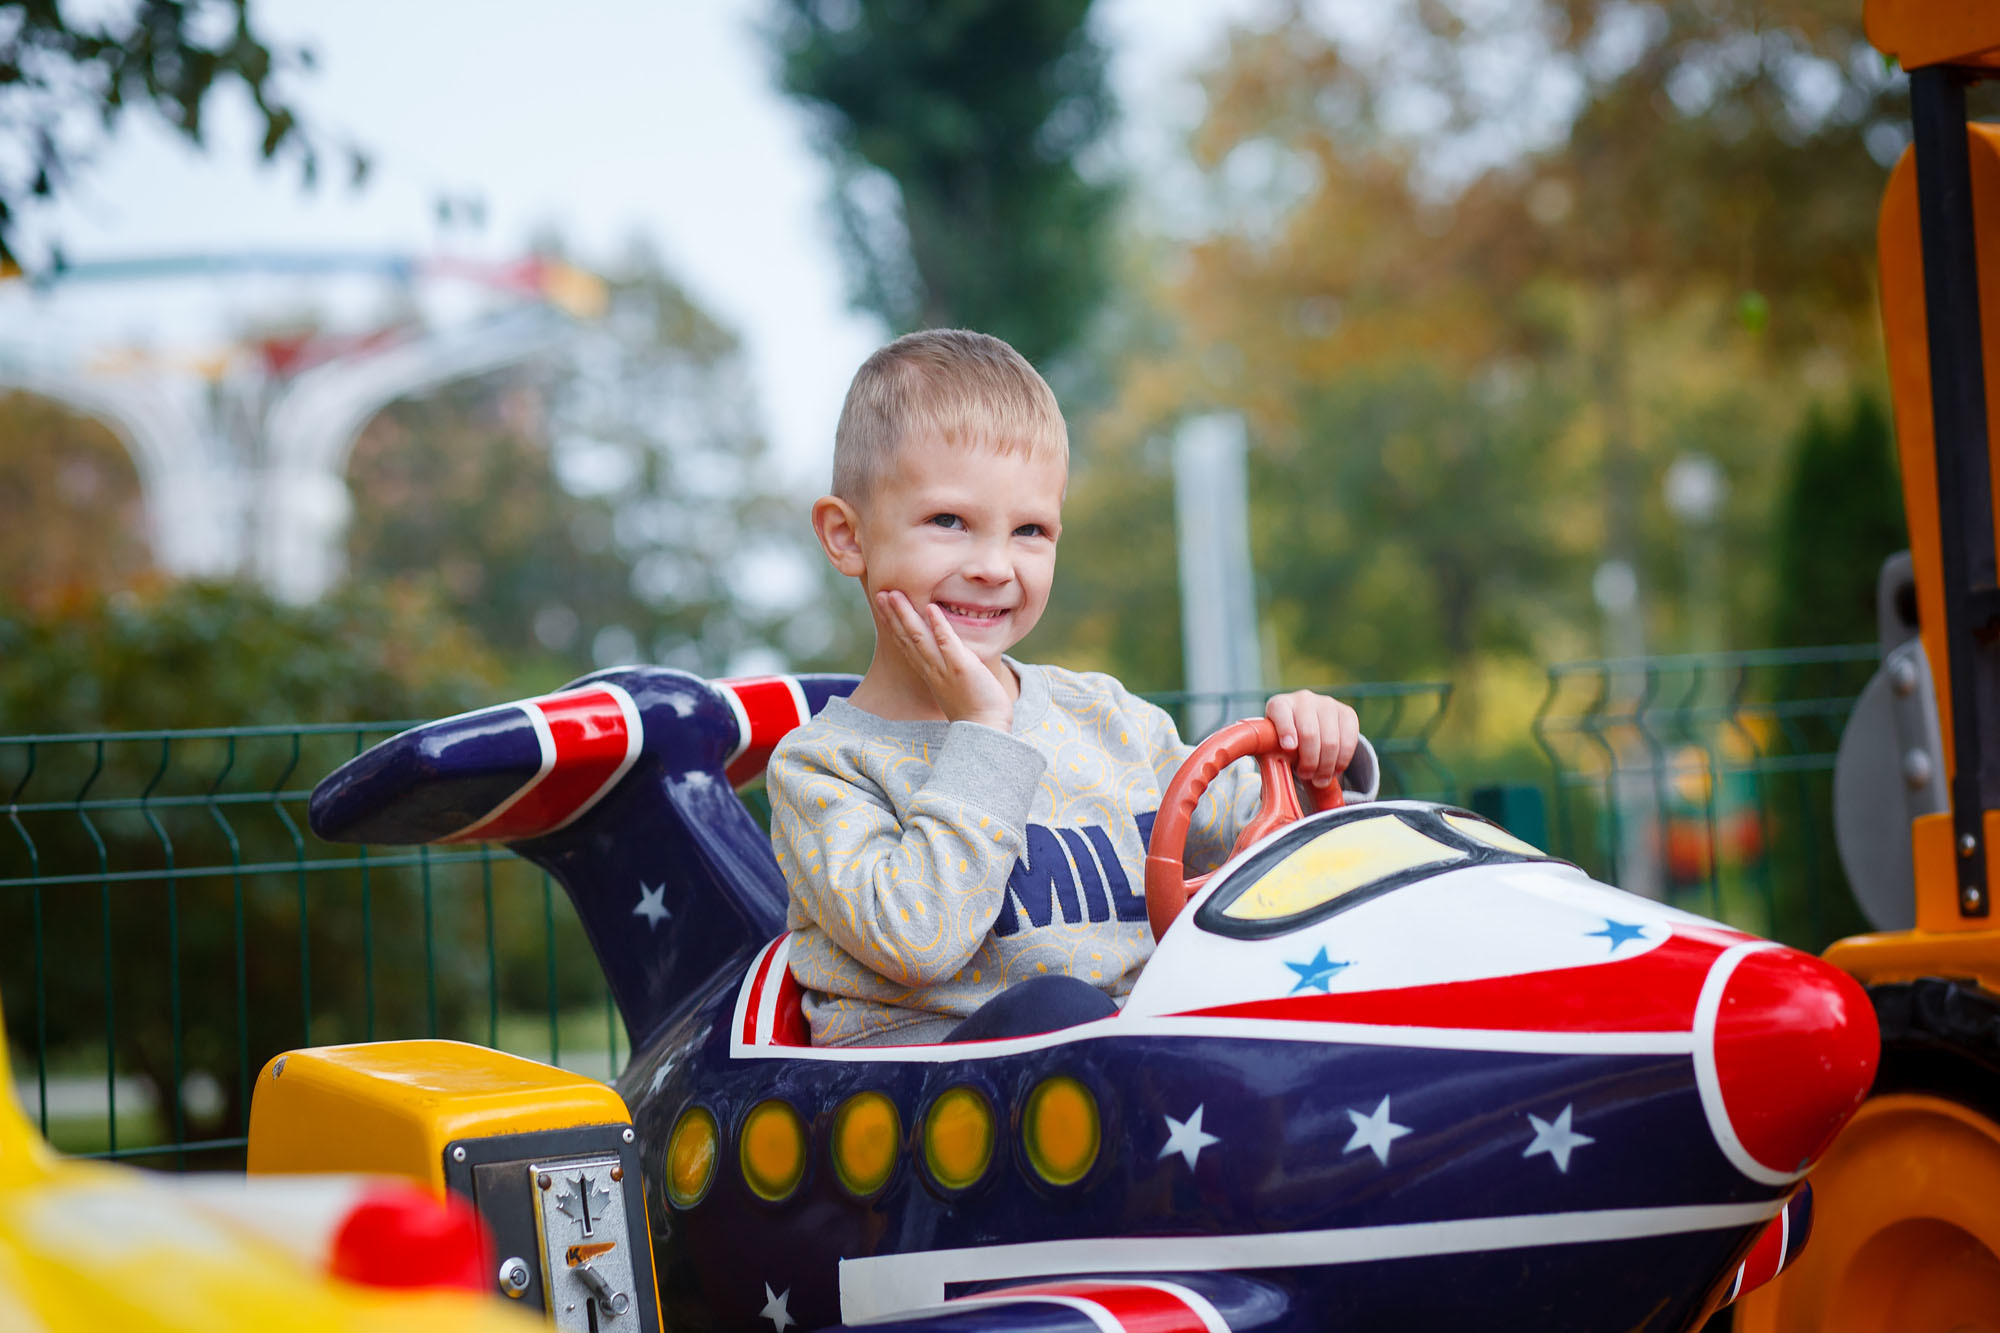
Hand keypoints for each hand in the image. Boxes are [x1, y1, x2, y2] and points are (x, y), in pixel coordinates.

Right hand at [875, 590, 1014, 729]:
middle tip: (881, 593)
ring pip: (919, 637)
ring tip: (895, 594)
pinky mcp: (961, 667)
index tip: (885, 606)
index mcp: (930, 672)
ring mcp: (944, 668)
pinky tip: (931, 607)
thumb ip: (952, 666)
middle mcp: (932, 669)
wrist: (985, 729)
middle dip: (893, 614)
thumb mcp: (958, 684)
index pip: (907, 644)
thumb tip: (957, 654)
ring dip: (907, 614)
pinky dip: (938, 625)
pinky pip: (946, 643)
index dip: (895, 624)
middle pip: (907, 637)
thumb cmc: (976, 709)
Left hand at [1265, 690, 1358, 789]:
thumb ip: (1272, 756)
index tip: (1289, 748)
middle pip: (1310, 734)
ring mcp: (1327, 704)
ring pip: (1331, 741)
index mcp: (1279, 705)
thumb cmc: (1285, 741)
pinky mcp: (1347, 712)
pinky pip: (1350, 741)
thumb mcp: (1272, 746)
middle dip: (1309, 761)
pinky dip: (1342, 760)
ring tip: (1320, 779)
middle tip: (1306, 776)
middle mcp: (1303, 699)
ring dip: (1326, 766)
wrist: (1307, 725)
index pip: (1281, 713)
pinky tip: (1334, 770)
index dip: (1286, 731)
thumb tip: (1276, 783)